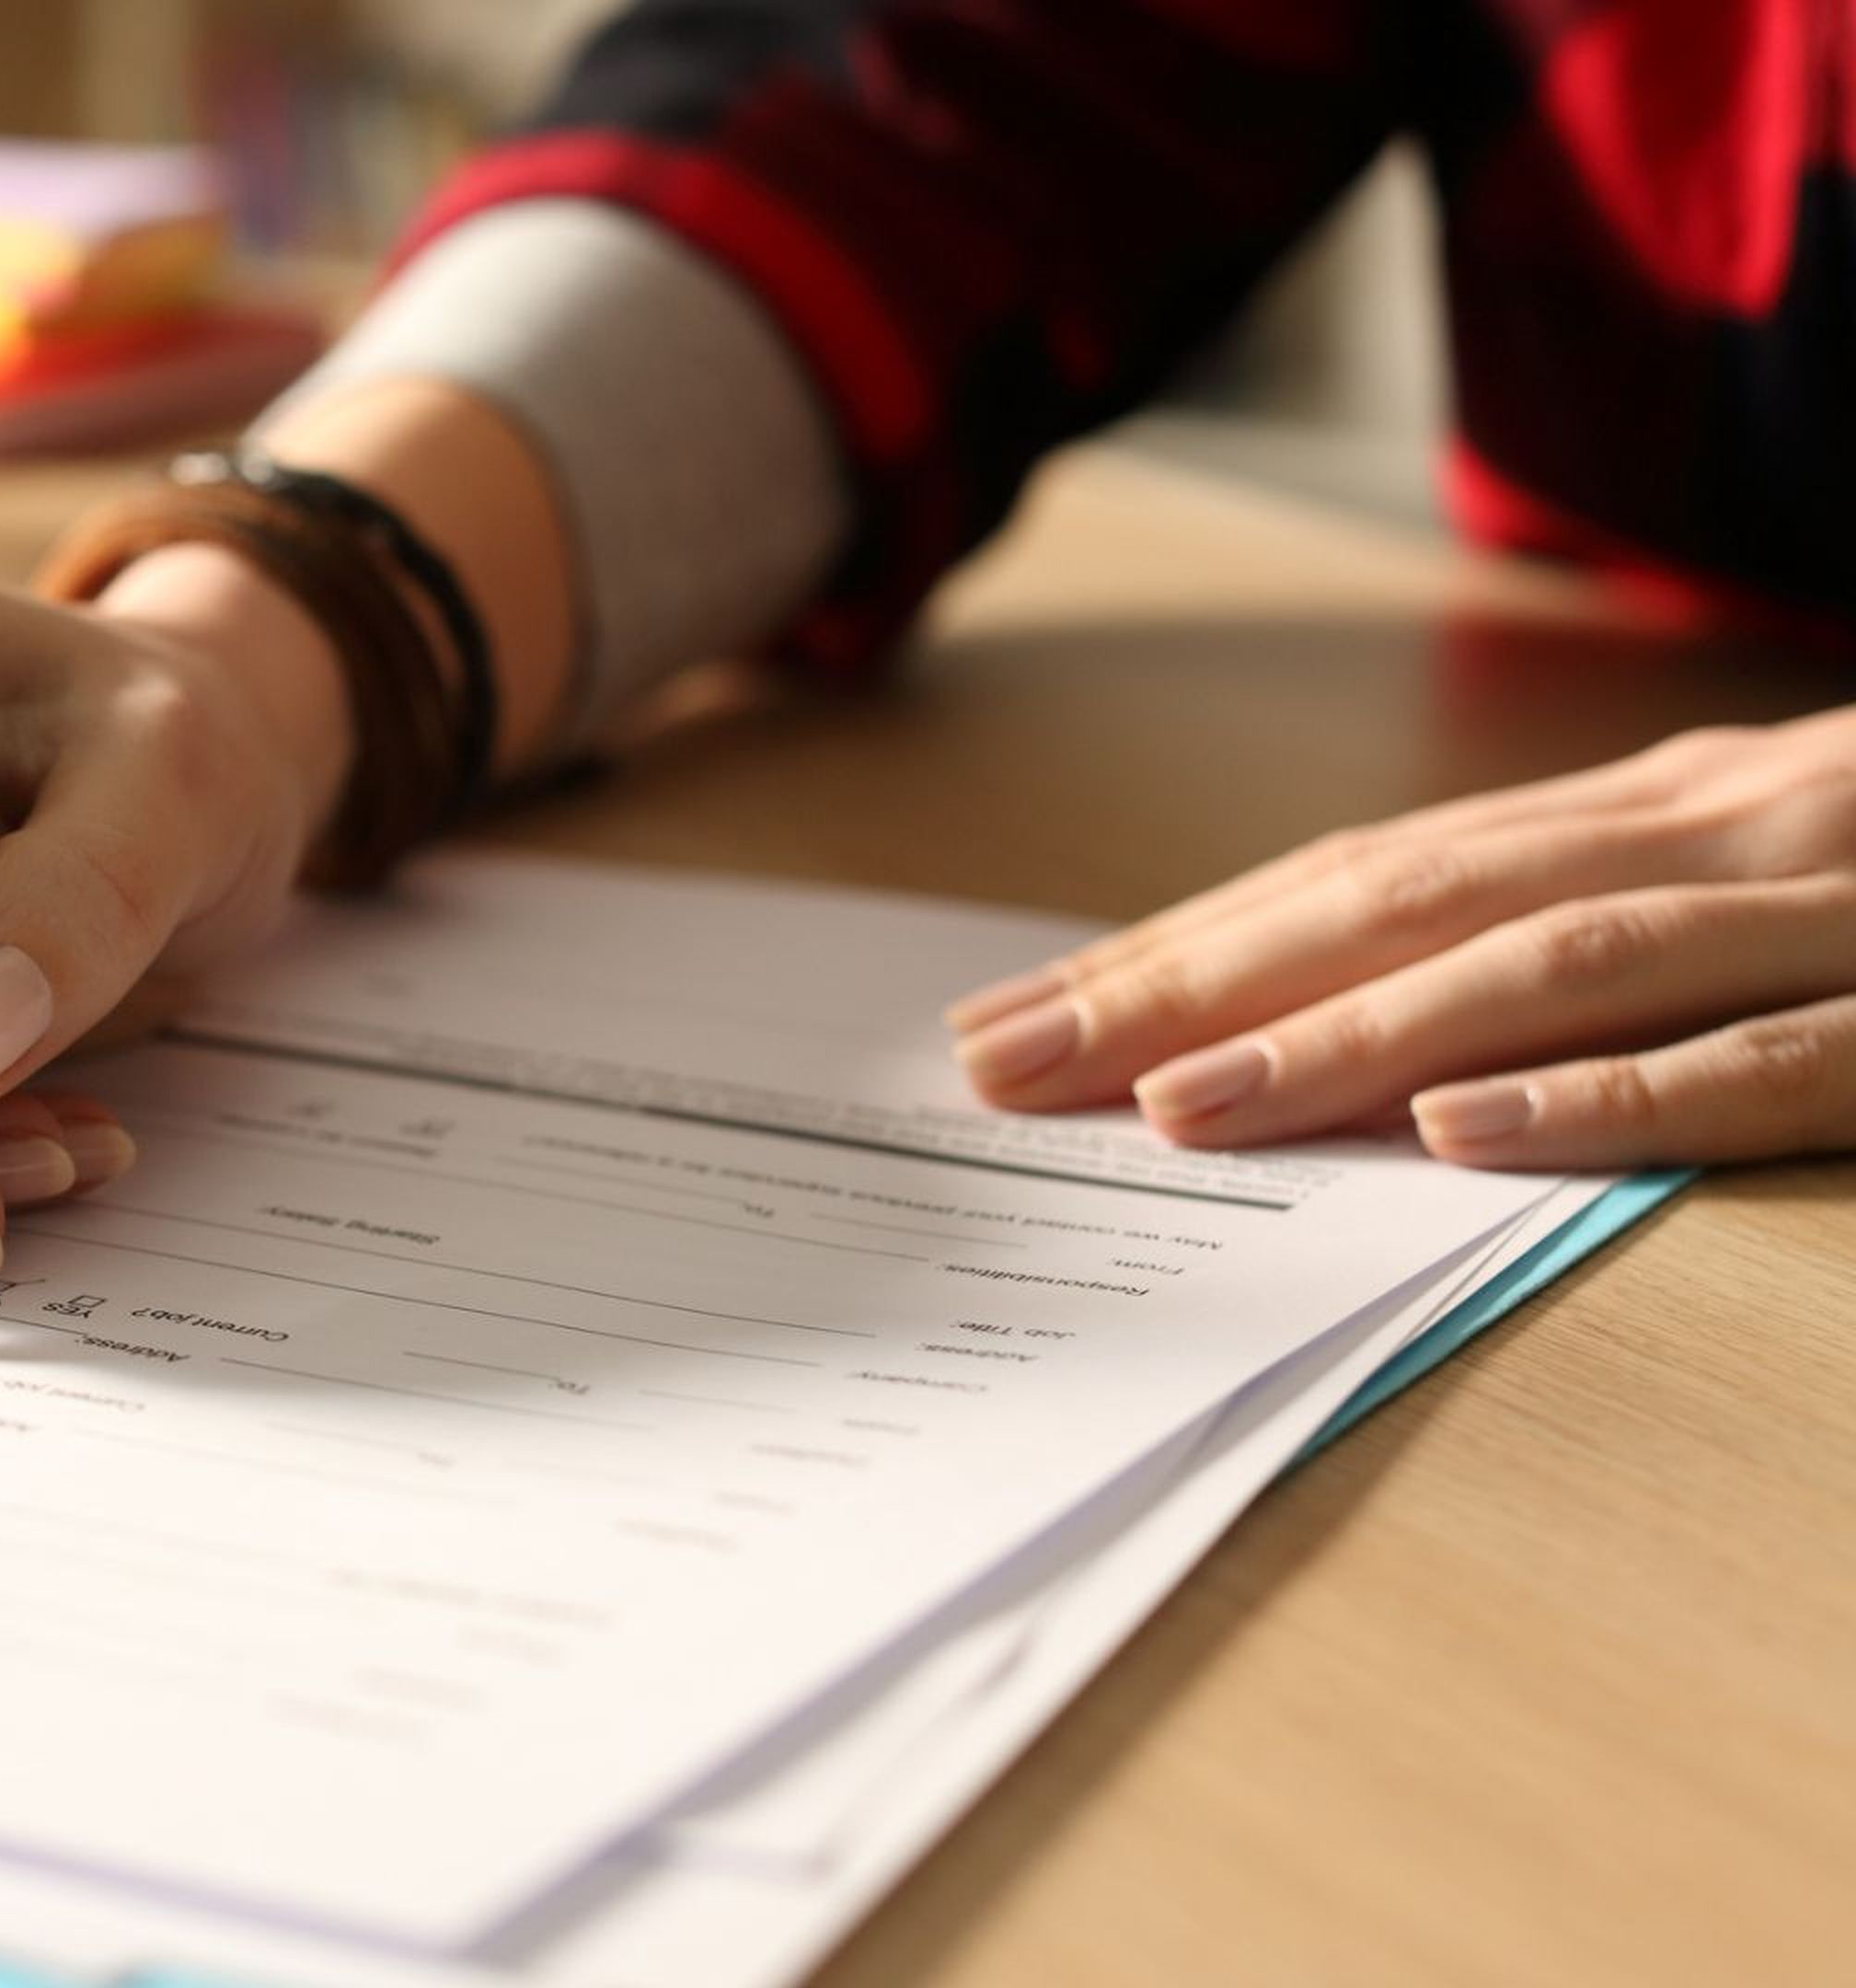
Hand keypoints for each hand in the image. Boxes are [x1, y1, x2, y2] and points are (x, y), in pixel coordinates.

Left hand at [946, 710, 1855, 1168]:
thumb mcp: (1759, 860)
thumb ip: (1588, 912)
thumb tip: (1373, 1012)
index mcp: (1663, 807)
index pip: (1364, 876)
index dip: (1177, 944)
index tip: (1008, 1022)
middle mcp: (1722, 832)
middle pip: (1402, 906)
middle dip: (1189, 986)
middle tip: (1004, 1070)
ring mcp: (1840, 914)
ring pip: (1549, 972)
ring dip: (1348, 1039)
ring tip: (1178, 1105)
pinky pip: (1767, 1060)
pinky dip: (1614, 1095)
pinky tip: (1470, 1133)